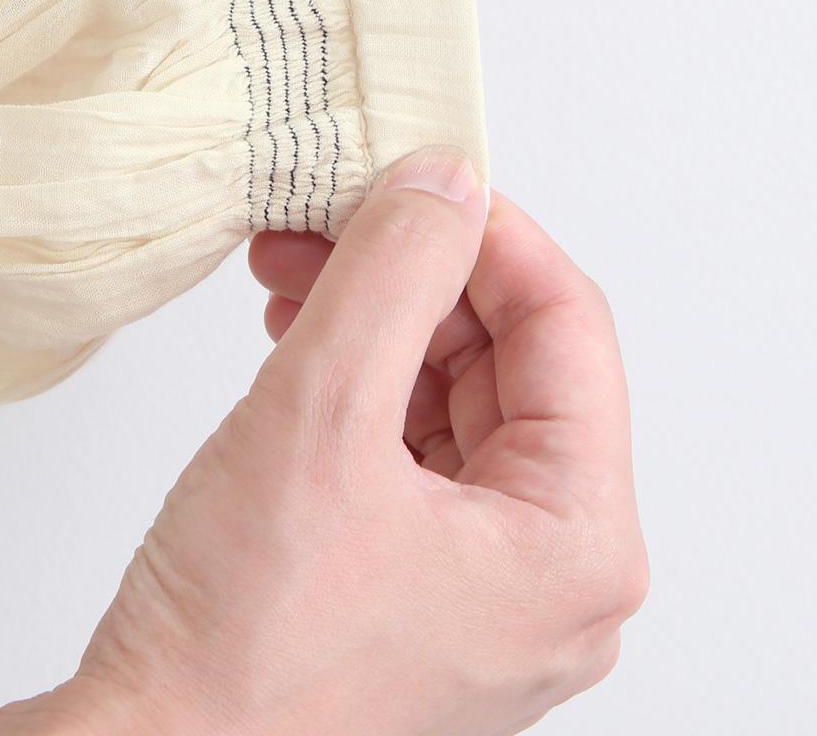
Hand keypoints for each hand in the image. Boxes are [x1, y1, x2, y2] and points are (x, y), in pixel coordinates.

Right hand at [47, 149, 647, 735]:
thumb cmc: (240, 645)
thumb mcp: (324, 411)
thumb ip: (395, 273)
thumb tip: (445, 179)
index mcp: (576, 544)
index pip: (567, 328)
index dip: (489, 232)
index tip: (418, 172)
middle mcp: (549, 576)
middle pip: (509, 361)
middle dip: (414, 273)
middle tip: (332, 213)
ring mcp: (482, 588)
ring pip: (453, 399)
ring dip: (378, 319)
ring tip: (295, 269)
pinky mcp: (416, 588)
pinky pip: (412, 450)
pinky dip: (359, 381)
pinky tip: (300, 336)